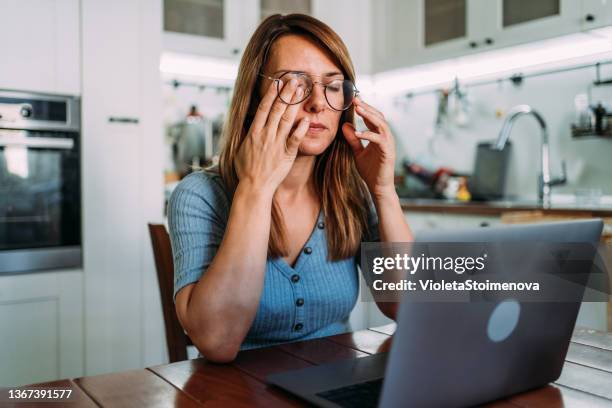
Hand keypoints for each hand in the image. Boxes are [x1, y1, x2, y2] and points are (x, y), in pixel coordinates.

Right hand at [235, 78, 309, 193]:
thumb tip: (247, 122)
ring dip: (294, 104)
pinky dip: (301, 128)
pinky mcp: (286, 154)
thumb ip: (246, 134)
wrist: (254, 187)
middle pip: (277, 109)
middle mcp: (265, 135)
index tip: (277, 83)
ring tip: (301, 91)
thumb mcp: (240, 148)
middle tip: (294, 80)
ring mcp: (276, 144)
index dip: (271, 94)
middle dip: (286, 93)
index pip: (263, 108)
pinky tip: (307, 117)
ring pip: (286, 119)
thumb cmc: (246, 170)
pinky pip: (295, 138)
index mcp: (253, 132)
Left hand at [342, 98, 395, 198]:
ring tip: (358, 110)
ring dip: (369, 116)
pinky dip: (369, 135)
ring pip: (381, 124)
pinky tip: (358, 133)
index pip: (373, 117)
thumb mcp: (357, 152)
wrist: (378, 187)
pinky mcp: (388, 152)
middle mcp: (386, 137)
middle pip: (378, 116)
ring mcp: (388, 144)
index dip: (364, 108)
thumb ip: (352, 139)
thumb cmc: (370, 170)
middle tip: (355, 100)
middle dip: (367, 107)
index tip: (353, 100)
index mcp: (379, 135)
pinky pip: (379, 139)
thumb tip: (344, 126)